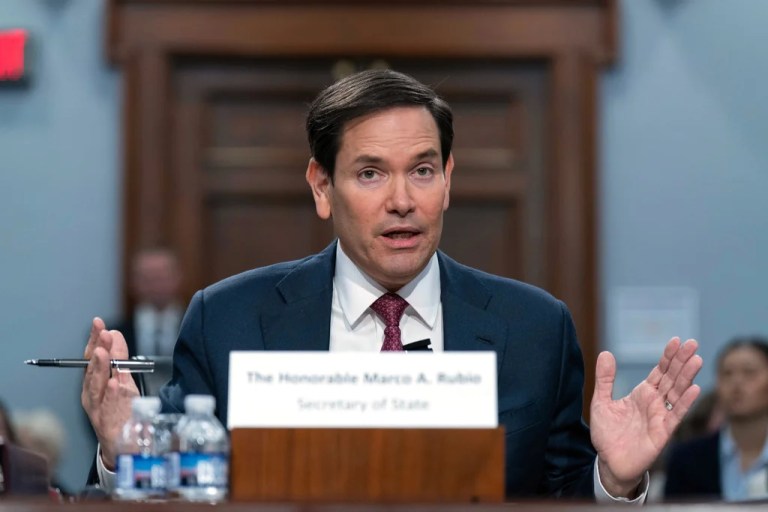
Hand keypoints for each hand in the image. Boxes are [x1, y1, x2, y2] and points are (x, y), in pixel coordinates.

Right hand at [80, 317, 138, 468]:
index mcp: (94, 383)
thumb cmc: (121, 411)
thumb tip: (115, 334)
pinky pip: (109, 407)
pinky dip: (111, 394)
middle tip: (104, 333)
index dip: (94, 340)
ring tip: (103, 352)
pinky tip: (114, 383)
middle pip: (92, 369)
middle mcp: (91, 395)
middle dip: (97, 350)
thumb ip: (118, 359)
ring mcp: (98, 409)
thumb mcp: (122, 381)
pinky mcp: (108, 422)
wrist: (124, 445)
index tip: (99, 324)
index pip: (92, 357)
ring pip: (96, 387)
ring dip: (100, 368)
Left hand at [590, 337, 701, 497]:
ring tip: (697, 359)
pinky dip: (685, 402)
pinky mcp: (663, 432)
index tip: (677, 340)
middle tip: (693, 343)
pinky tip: (694, 388)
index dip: (668, 356)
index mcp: (642, 393)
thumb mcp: (601, 402)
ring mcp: (661, 416)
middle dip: (682, 361)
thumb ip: (605, 379)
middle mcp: (655, 403)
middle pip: (672, 378)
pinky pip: (676, 415)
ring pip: (677, 393)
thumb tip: (606, 353)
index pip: (660, 371)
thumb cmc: (607, 434)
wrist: (609, 462)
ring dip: (687, 377)